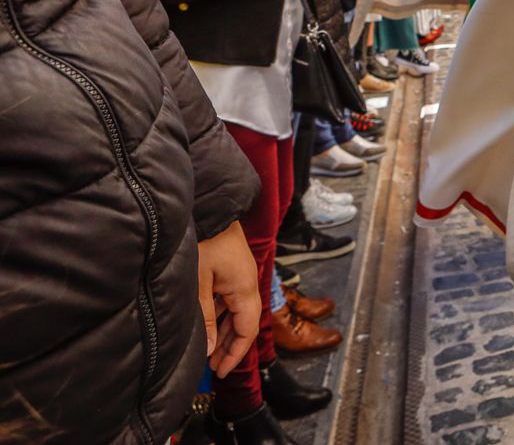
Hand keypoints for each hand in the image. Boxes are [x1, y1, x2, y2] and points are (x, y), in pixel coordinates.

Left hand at [196, 222, 259, 377]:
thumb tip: (210, 349)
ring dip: (224, 331)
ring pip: (236, 311)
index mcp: (245, 289)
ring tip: (209, 350)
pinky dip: (220, 315)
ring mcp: (240, 275)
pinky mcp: (231, 268)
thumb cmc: (204, 241)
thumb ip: (204, 318)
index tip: (220, 372)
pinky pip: (230, 298)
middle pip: (244, 323)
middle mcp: (247, 283)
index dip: (235, 354)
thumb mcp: (199, 284)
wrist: (210, 209)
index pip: (247, 330)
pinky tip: (206, 322)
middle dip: (229, 346)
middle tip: (213, 367)